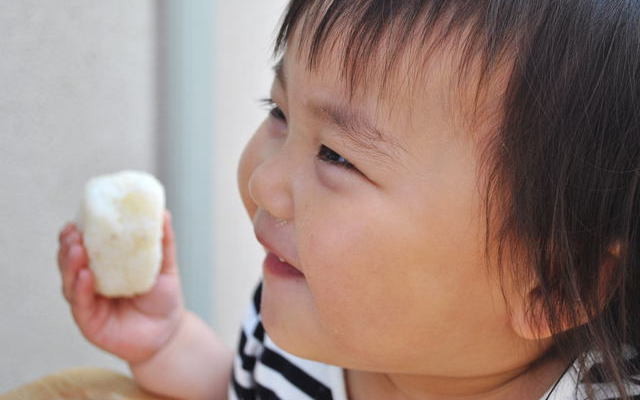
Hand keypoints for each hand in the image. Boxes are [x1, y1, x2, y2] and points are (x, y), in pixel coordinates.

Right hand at [57, 211, 184, 363]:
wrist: (169, 332)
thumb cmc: (163, 297)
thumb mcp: (165, 266)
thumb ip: (163, 242)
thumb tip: (164, 213)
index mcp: (104, 266)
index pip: (82, 246)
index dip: (76, 234)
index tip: (76, 220)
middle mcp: (90, 283)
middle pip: (69, 262)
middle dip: (68, 246)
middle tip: (74, 233)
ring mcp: (88, 302)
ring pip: (70, 282)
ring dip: (70, 265)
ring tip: (77, 249)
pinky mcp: (89, 322)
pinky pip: (81, 304)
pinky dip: (82, 289)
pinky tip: (85, 275)